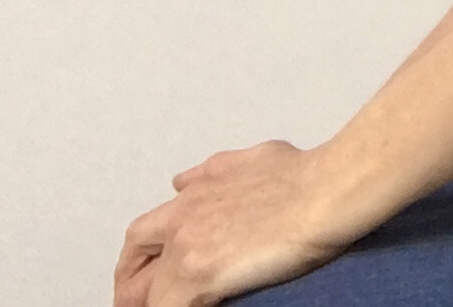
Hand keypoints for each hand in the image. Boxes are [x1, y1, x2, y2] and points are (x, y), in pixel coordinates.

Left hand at [113, 140, 349, 306]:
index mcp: (190, 194)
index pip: (144, 232)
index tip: (143, 277)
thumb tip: (184, 182)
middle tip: (141, 304)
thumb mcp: (249, 160)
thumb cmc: (300, 174)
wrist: (321, 192)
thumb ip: (211, 172)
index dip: (138, 259)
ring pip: (150, 292)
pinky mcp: (199, 275)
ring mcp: (185, 248)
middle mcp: (179, 218)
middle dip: (131, 286)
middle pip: (132, 260)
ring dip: (156, 302)